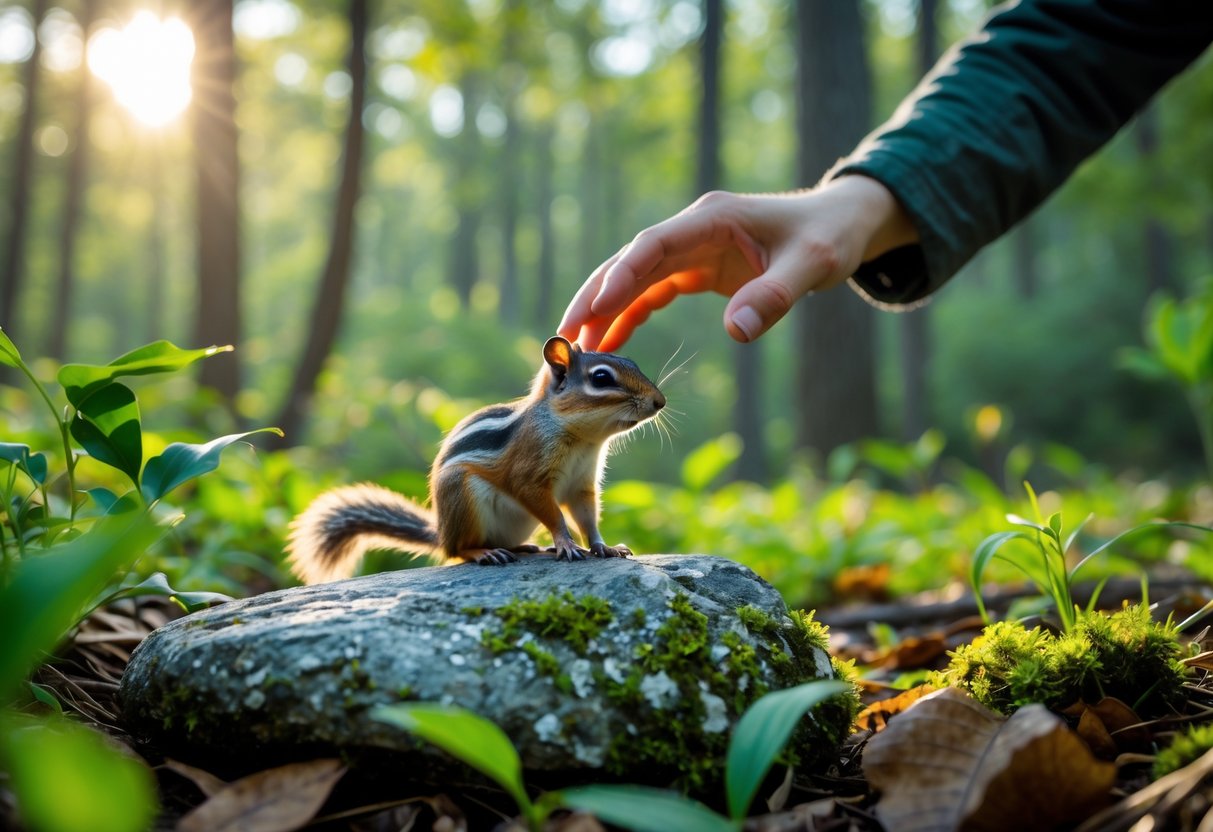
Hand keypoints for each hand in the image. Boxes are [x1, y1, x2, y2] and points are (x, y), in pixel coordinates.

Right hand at [558, 176, 917, 350]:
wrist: (841, 224)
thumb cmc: (830, 237)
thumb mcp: (812, 265)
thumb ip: (775, 296)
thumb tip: (736, 333)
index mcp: (712, 218)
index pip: (653, 245)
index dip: (622, 276)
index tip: (595, 310)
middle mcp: (693, 229)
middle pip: (630, 261)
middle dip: (595, 297)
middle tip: (565, 336)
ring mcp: (691, 247)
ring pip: (635, 278)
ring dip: (606, 310)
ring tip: (577, 348)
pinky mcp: (696, 268)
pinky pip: (653, 291)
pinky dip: (630, 315)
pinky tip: (611, 343)